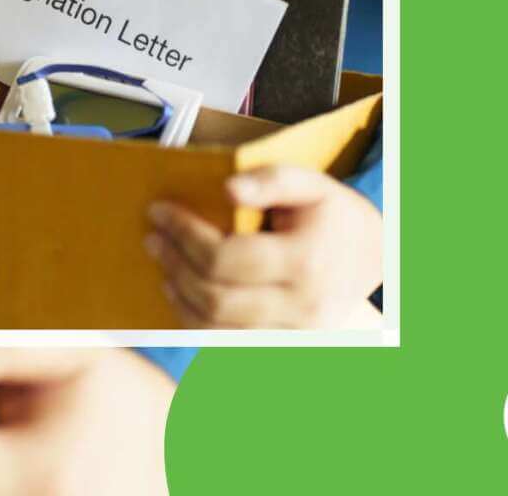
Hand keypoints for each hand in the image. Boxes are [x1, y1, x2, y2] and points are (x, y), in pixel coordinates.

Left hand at [147, 165, 382, 328]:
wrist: (372, 258)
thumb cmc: (333, 216)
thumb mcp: (311, 184)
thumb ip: (271, 180)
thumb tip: (228, 189)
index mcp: (307, 263)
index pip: (224, 257)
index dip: (183, 234)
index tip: (158, 211)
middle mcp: (303, 306)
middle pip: (214, 298)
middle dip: (174, 265)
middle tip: (153, 238)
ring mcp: (294, 333)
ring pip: (215, 328)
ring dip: (179, 296)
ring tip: (162, 263)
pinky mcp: (284, 345)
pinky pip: (227, 341)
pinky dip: (195, 318)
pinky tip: (182, 291)